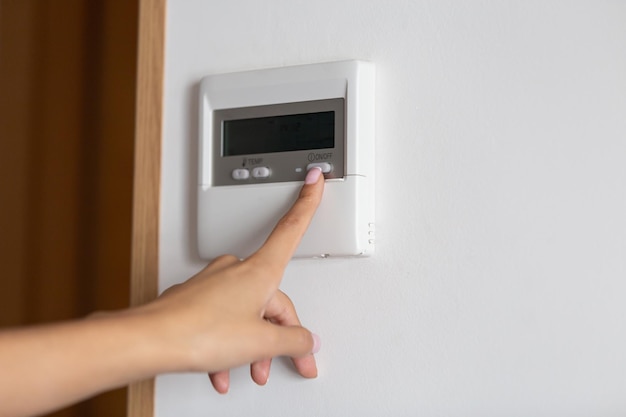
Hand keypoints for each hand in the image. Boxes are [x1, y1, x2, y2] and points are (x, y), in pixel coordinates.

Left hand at [146, 167, 324, 392]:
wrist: (148, 341)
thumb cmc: (198, 332)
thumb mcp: (260, 343)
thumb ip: (292, 341)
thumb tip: (306, 341)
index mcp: (259, 271)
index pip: (291, 229)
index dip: (307, 203)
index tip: (314, 180)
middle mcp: (236, 270)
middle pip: (271, 297)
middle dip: (278, 334)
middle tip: (283, 361)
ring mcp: (213, 283)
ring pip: (246, 313)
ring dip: (251, 344)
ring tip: (248, 370)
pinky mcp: (194, 299)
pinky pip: (222, 319)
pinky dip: (227, 343)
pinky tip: (222, 368)